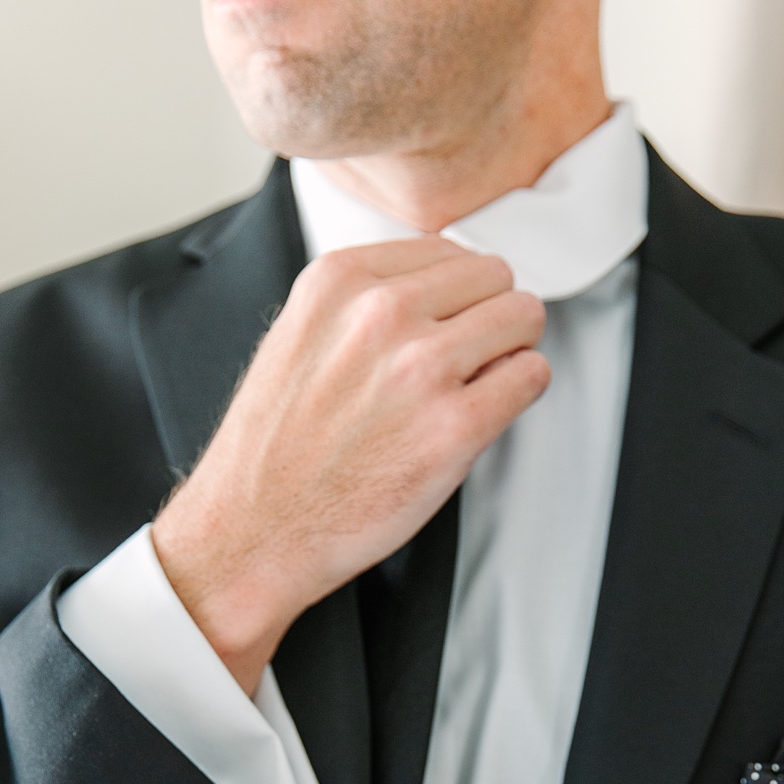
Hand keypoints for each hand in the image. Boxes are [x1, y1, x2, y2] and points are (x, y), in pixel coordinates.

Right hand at [150, 237, 549, 689]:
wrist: (252, 533)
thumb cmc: (273, 453)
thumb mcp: (296, 340)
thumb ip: (360, 303)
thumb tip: (438, 286)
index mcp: (337, 283)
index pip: (446, 249)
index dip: (452, 294)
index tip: (441, 324)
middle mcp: (380, 314)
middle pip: (494, 276)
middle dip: (486, 316)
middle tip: (462, 359)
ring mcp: (421, 368)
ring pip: (523, 317)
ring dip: (508, 352)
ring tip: (468, 387)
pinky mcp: (455, 427)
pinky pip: (531, 375)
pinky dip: (516, 393)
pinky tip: (476, 416)